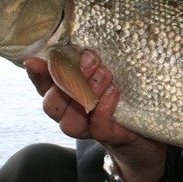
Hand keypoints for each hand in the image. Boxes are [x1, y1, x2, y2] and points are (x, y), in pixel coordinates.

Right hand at [23, 51, 166, 181]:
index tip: (35, 61)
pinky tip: (114, 92)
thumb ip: (89, 64)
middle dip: (68, 80)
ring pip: (70, 121)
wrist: (147, 138)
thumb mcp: (104, 77)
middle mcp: (71, 115)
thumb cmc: (122, 100)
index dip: (37, 75)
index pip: (43, 87)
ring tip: (106, 75)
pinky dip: (104, 108)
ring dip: (87, 93)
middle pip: (51, 105)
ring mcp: (88, 129)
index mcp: (66, 97)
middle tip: (90, 59)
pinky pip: (98, 126)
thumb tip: (82, 44)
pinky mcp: (109, 137)